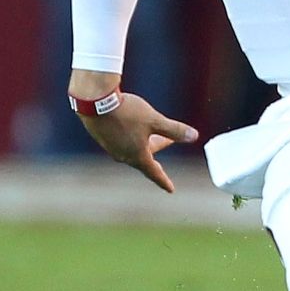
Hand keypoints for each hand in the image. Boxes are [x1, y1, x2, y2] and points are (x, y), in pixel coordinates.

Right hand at [78, 93, 198, 192]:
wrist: (94, 101)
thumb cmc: (126, 112)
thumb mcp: (154, 120)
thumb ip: (174, 130)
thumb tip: (194, 136)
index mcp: (137, 155)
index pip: (154, 172)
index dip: (164, 180)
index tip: (170, 189)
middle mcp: (123, 155)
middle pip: (144, 157)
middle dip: (156, 148)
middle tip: (166, 140)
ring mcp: (111, 147)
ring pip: (132, 149)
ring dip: (142, 141)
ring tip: (148, 130)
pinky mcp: (102, 137)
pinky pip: (120, 142)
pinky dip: (130, 136)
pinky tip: (128, 125)